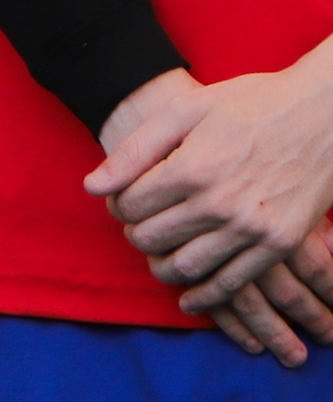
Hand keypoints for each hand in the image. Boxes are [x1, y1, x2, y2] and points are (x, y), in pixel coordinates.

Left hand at [89, 57, 332, 346]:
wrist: (320, 114)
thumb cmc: (249, 104)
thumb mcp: (186, 111)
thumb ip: (136, 150)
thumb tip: (91, 186)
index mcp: (191, 167)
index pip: (129, 205)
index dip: (117, 204)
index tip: (122, 198)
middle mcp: (219, 204)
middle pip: (152, 238)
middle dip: (135, 232)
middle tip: (137, 223)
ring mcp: (252, 228)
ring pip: (187, 268)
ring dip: (162, 266)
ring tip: (157, 254)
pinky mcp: (279, 243)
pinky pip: (233, 284)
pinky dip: (205, 296)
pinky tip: (189, 297)